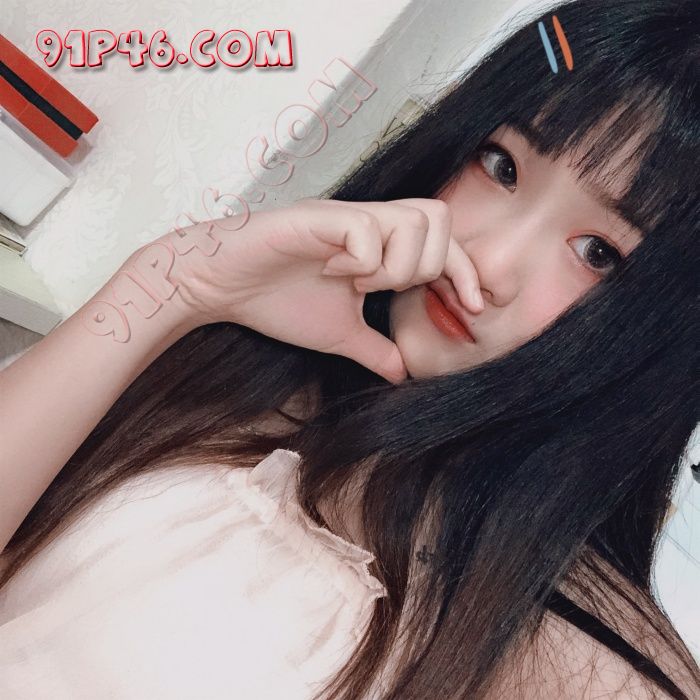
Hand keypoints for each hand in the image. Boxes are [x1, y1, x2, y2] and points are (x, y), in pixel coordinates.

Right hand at [157, 197, 482, 383]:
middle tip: (384, 290)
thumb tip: (404, 375)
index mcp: (379, 243)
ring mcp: (345, 217)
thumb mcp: (340, 334)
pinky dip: (359, 262)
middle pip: (439, 220)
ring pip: (411, 222)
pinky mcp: (318, 219)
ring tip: (356, 282)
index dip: (465, 272)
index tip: (472, 307)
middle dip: (424, 267)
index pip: (445, 241)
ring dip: (392, 265)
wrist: (222, 286)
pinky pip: (366, 232)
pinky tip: (331, 273)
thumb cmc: (278, 301)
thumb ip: (375, 349)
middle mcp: (368, 221)